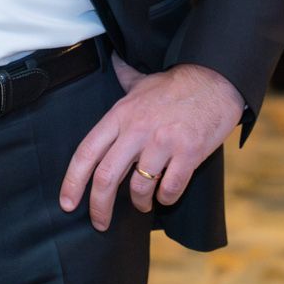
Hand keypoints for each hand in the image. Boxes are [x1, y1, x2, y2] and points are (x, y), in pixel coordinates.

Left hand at [60, 60, 242, 230]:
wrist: (216, 80)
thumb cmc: (177, 84)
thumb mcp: (142, 80)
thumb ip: (124, 76)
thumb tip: (112, 60)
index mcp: (120, 115)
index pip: (87, 152)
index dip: (72, 181)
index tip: (67, 203)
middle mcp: (137, 130)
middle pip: (106, 177)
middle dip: (98, 207)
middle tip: (100, 222)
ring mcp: (163, 142)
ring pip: (139, 188)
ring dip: (139, 203)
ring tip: (143, 205)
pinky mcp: (188, 152)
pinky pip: (169, 189)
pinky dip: (165, 199)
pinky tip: (166, 195)